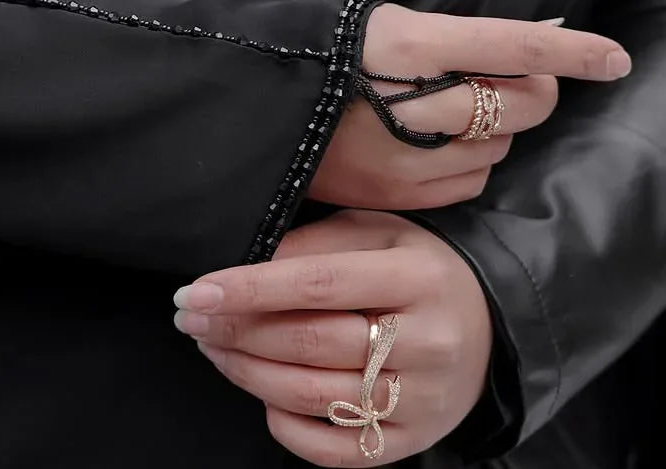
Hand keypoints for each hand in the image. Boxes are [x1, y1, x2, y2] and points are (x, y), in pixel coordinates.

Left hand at [174, 212, 492, 466]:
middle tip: (192, 317)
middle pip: (309, 343)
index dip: (250, 288)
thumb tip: (248, 263)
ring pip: (313, 396)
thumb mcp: (378, 232)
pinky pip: (334, 449)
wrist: (489, 326)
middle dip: (237, 330)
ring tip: (213, 347)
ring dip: (247, 372)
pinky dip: (285, 425)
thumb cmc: (418, 267)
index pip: (317, 284)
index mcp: (415, 278)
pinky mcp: (412, 442)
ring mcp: (420, 401)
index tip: (197, 290)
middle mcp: (424, 343)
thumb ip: (316, 244)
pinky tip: (262, 393)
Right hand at [309, 4, 630, 211]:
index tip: (614, 59)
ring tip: (441, 113)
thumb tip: (524, 49)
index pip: (511, 47)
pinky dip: (466, 165)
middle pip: (520, 105)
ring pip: (499, 148)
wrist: (254, 109)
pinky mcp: (397, 194)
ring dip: (492, 131)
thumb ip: (448, 40)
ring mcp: (407, 156)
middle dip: (530, 93)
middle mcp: (414, 103)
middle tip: (503, 82)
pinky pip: (469, 184)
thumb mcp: (380, 24)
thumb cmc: (321, 54)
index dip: (570, 53)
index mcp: (409, 45)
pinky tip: (429, 147)